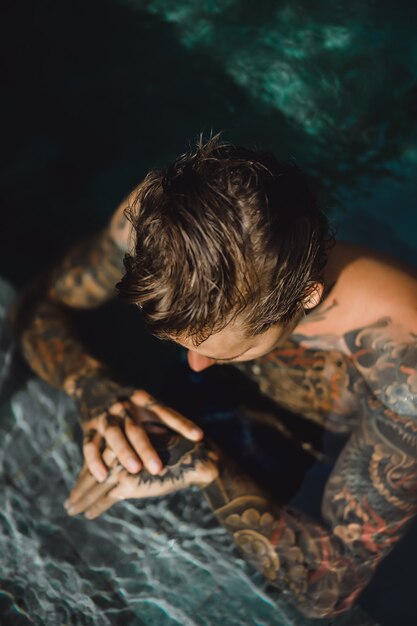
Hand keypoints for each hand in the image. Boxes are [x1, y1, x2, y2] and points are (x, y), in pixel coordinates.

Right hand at [64, 371, 203, 481]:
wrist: (91, 383)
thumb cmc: (129, 401)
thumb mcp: (146, 404)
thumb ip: (163, 420)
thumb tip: (191, 440)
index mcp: (143, 399)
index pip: (165, 411)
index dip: (182, 423)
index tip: (199, 436)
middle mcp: (124, 406)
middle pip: (136, 428)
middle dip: (147, 448)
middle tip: (158, 468)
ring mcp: (105, 415)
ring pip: (113, 434)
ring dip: (123, 452)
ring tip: (135, 469)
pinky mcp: (88, 426)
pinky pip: (90, 444)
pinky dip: (95, 461)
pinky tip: (103, 477)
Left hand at [65, 423, 218, 518]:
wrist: (194, 457)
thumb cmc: (177, 450)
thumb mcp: (152, 448)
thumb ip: (137, 453)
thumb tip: (127, 463)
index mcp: (124, 440)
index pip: (100, 459)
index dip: (88, 473)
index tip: (78, 486)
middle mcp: (119, 451)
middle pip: (93, 473)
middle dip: (80, 489)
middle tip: (68, 504)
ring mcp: (122, 468)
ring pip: (95, 485)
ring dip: (82, 499)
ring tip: (72, 510)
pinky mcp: (129, 483)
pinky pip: (107, 498)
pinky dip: (96, 507)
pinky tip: (88, 514)